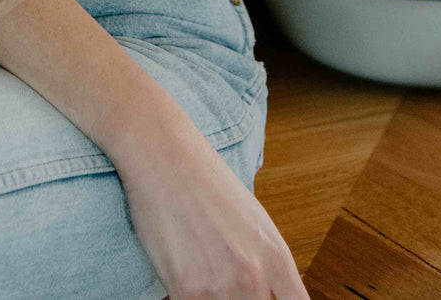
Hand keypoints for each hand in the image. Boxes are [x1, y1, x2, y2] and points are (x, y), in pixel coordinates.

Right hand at [115, 122, 308, 299]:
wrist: (164, 155)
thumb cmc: (206, 180)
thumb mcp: (253, 220)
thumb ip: (266, 264)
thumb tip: (269, 292)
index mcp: (276, 256)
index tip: (267, 297)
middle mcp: (255, 276)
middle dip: (241, 298)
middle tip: (223, 275)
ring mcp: (221, 286)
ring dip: (212, 297)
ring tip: (201, 267)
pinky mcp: (186, 291)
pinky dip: (188, 295)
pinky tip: (183, 271)